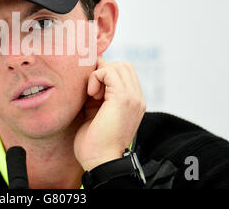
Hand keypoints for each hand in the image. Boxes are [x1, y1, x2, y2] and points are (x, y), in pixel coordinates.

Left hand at [74, 56, 145, 170]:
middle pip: (123, 66)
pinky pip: (109, 71)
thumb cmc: (93, 141)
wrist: (99, 161)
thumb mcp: (96, 110)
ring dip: (100, 75)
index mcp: (133, 102)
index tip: (92, 91)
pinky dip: (96, 77)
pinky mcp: (123, 98)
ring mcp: (133, 98)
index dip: (106, 74)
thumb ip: (98, 92)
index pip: (124, 73)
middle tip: (92, 92)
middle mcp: (137, 99)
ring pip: (118, 66)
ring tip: (92, 95)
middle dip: (104, 71)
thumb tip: (91, 71)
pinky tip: (91, 95)